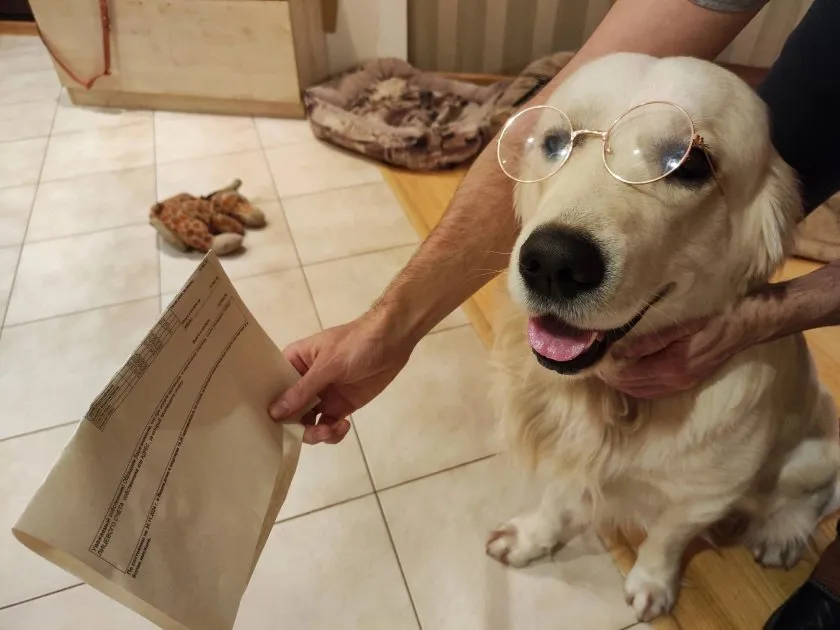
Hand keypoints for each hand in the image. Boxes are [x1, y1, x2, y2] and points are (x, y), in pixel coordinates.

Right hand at [269, 311, 412, 444]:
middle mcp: (304, 382)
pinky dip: (332, 433)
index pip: (273, 388)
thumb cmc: (356, 344)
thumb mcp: (328, 364)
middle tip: (312, 431)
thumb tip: (274, 413)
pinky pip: (328, 426)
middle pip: (289, 412)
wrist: (392, 342)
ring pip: (307, 423)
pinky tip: (344, 426)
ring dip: (316, 433)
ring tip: (331, 428)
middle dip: (297, 426)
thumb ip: (303, 390)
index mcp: (294, 363)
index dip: (270, 407)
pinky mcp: (340, 406)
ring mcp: (322, 395)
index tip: (268, 426)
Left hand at [601, 308, 755, 398]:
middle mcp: (675, 381)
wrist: (744, 325)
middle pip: (629, 386)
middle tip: (595, 358)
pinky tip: (627, 371)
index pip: (627, 375)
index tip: (594, 353)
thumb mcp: (680, 324)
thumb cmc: (712, 317)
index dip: (607, 366)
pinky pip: (651, 391)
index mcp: (672, 366)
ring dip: (620, 380)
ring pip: (638, 391)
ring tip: (606, 363)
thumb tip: (619, 351)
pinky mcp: (684, 384)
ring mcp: (680, 385)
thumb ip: (649, 339)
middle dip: (609, 374)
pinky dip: (634, 384)